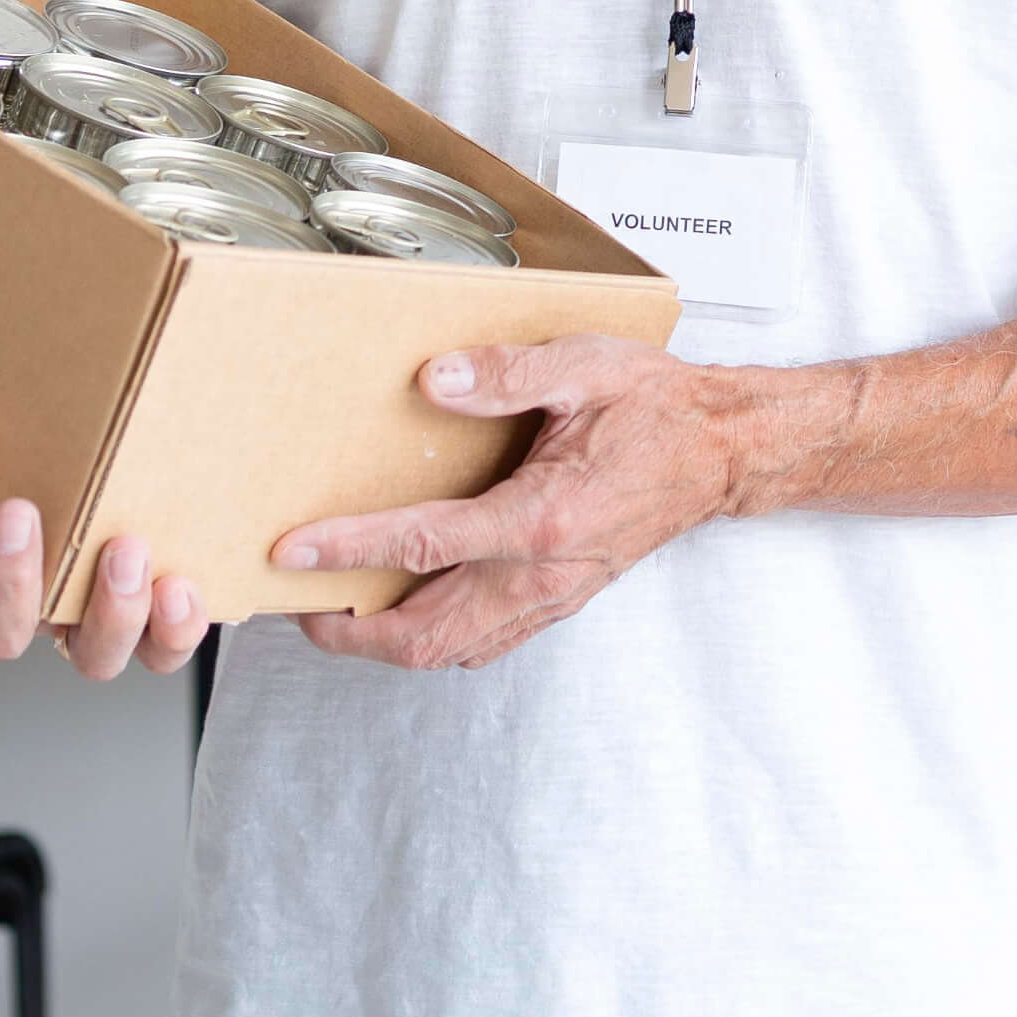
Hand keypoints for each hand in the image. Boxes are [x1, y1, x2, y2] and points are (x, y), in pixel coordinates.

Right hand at [0, 398, 213, 680]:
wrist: (13, 492)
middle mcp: (2, 610)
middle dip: (7, 572)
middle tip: (19, 510)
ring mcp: (69, 623)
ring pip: (86, 655)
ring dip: (107, 611)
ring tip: (123, 550)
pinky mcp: (132, 625)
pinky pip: (155, 653)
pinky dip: (172, 632)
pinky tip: (178, 588)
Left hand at [278, 334, 757, 669]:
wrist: (723, 451)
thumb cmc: (659, 408)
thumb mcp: (585, 367)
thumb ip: (505, 374)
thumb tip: (431, 382)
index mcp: (543, 517)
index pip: (423, 544)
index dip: (348, 548)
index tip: (293, 550)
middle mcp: (543, 572)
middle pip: (426, 632)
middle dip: (351, 633)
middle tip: (299, 606)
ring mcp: (552, 595)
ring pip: (452, 650)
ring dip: (387, 643)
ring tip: (339, 614)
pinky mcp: (559, 600)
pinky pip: (484, 643)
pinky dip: (433, 639)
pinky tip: (409, 611)